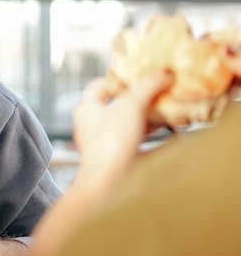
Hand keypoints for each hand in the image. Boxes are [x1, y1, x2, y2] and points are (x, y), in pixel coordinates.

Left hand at [72, 71, 172, 192]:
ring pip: (128, 123)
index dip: (120, 78)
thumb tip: (166, 73)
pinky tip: (169, 131)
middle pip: (117, 104)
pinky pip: (136, 140)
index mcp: (86, 108)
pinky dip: (151, 134)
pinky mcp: (117, 158)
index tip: (141, 75)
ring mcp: (103, 143)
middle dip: (139, 98)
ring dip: (147, 116)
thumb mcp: (131, 105)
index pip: (100, 84)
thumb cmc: (111, 140)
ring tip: (168, 108)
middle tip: (160, 90)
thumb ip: (148, 86)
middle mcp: (91, 125)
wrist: (109, 182)